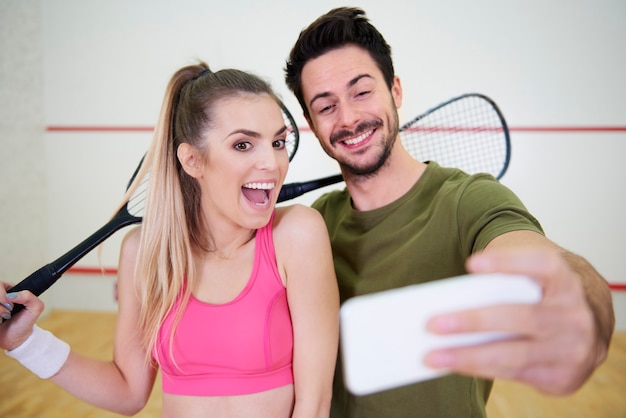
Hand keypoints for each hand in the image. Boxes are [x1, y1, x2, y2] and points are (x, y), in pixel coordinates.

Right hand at [0, 282, 43, 350]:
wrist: (16, 340)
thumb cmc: (26, 323)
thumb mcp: (35, 308)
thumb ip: (28, 296)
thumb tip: (10, 295)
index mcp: (11, 291)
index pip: (0, 285)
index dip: (2, 295)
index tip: (11, 305)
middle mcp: (0, 297)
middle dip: (0, 306)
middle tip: (8, 313)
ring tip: (4, 318)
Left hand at [424, 248, 599, 394]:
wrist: (588, 323)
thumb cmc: (542, 295)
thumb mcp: (533, 280)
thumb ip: (502, 285)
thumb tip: (446, 302)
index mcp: (565, 280)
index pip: (541, 265)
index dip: (507, 262)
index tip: (471, 263)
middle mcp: (574, 315)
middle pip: (521, 317)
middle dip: (474, 321)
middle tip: (432, 323)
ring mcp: (572, 349)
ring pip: (514, 355)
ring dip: (469, 356)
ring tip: (433, 355)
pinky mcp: (563, 376)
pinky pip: (515, 374)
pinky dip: (481, 369)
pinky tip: (456, 365)